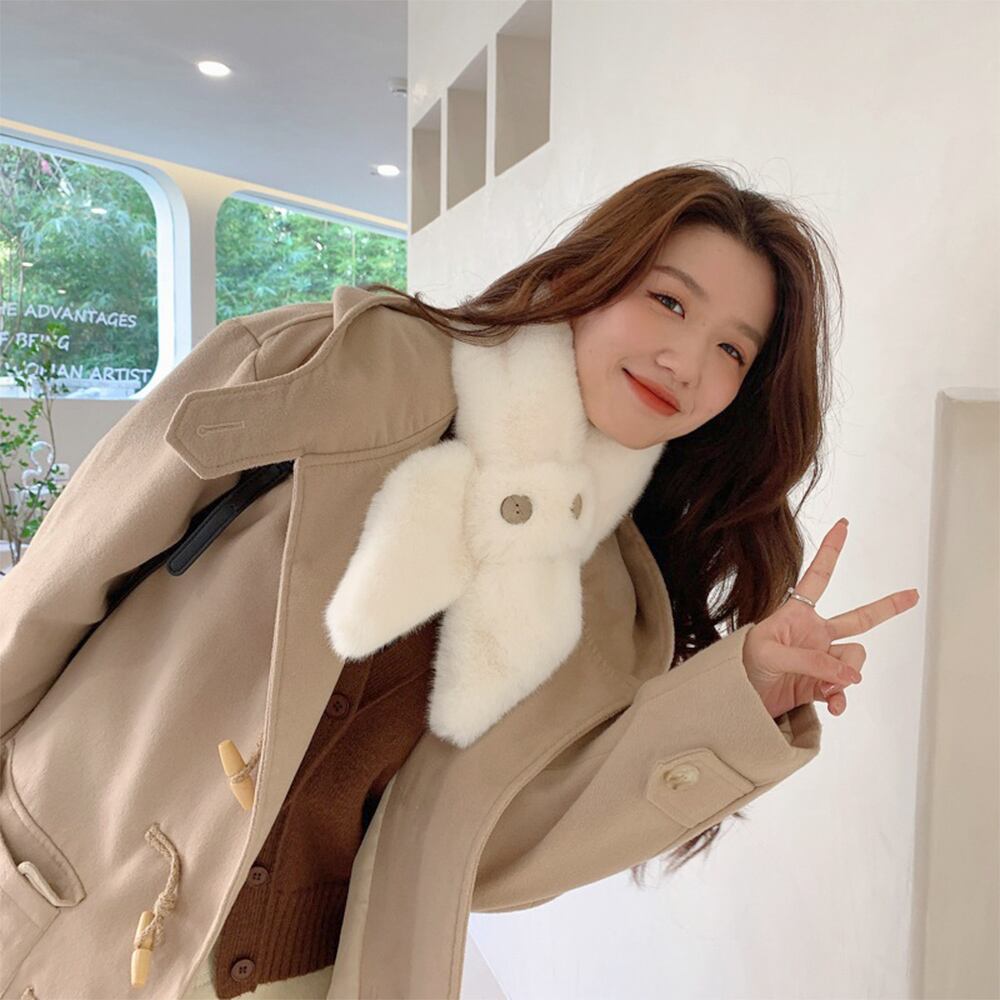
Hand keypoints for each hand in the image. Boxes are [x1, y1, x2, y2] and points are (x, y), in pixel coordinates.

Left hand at [741, 518, 918, 719]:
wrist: (735, 699)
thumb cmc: (741, 665)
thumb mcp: (770, 654)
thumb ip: (811, 661)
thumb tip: (851, 677)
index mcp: (797, 614)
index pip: (818, 576)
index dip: (831, 551)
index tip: (844, 525)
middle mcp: (813, 633)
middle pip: (858, 619)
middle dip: (887, 607)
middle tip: (913, 595)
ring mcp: (819, 660)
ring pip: (854, 661)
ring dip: (845, 677)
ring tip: (827, 689)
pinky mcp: (820, 685)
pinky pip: (844, 689)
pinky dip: (842, 699)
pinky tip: (834, 705)